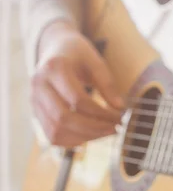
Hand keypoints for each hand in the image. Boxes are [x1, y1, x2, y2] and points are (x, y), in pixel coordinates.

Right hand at [31, 21, 123, 147]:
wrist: (55, 49)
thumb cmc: (79, 55)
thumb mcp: (96, 61)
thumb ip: (108, 84)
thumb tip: (120, 108)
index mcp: (54, 68)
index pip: (78, 99)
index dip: (101, 112)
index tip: (120, 116)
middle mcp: (39, 85)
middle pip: (64, 118)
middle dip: (94, 128)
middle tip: (115, 128)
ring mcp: (34, 101)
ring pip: (56, 131)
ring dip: (85, 137)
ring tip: (106, 132)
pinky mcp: (36, 113)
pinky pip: (52, 135)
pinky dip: (73, 141)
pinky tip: (91, 135)